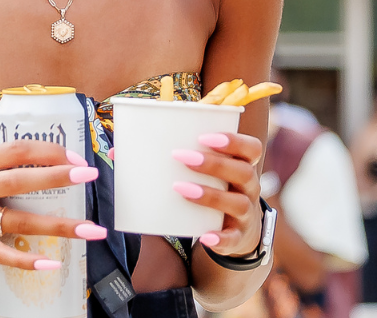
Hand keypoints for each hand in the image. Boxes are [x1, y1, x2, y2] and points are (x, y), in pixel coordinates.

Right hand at [0, 140, 107, 270]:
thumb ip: (0, 162)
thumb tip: (45, 158)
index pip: (17, 151)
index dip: (48, 151)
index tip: (75, 157)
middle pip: (20, 181)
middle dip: (58, 178)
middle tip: (88, 175)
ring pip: (21, 222)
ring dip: (58, 226)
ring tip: (89, 229)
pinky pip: (4, 255)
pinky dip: (28, 260)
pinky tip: (52, 262)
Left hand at [173, 131, 264, 255]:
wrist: (239, 233)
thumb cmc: (217, 190)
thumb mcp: (211, 173)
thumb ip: (182, 157)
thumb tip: (124, 149)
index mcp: (244, 166)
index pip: (252, 149)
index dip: (234, 141)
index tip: (204, 137)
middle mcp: (250, 189)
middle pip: (244, 173)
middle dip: (214, 164)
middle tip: (183, 157)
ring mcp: (246, 214)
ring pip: (239, 204)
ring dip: (211, 195)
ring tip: (181, 188)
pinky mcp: (238, 238)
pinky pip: (233, 239)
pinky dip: (220, 239)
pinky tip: (204, 237)